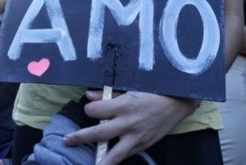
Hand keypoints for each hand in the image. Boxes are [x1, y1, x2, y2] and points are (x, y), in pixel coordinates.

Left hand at [63, 90, 196, 164]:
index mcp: (125, 104)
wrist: (178, 103)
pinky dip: (114, 159)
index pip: (96, 111)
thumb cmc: (154, 91)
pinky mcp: (143, 146)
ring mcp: (136, 137)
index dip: (89, 109)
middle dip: (80, 137)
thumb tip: (89, 96)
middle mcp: (128, 123)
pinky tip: (105, 161)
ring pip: (113, 154)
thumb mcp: (132, 87)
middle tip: (66, 140)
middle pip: (98, 133)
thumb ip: (109, 94)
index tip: (89, 109)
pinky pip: (125, 156)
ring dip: (98, 160)